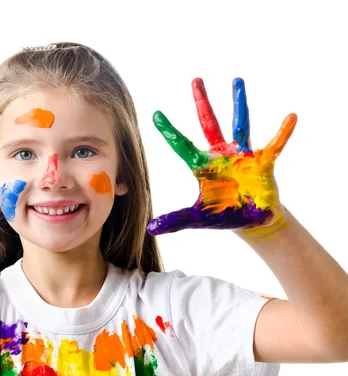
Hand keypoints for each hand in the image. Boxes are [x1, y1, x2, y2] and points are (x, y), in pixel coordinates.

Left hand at [148, 78, 295, 235]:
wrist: (252, 222)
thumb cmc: (224, 215)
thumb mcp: (197, 218)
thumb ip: (176, 220)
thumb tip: (152, 228)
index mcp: (202, 165)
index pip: (181, 144)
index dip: (169, 131)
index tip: (155, 114)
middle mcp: (220, 155)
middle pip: (208, 123)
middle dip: (201, 102)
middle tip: (195, 80)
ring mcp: (241, 155)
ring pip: (240, 123)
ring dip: (238, 103)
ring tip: (236, 80)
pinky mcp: (262, 162)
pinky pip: (274, 145)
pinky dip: (283, 133)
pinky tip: (291, 117)